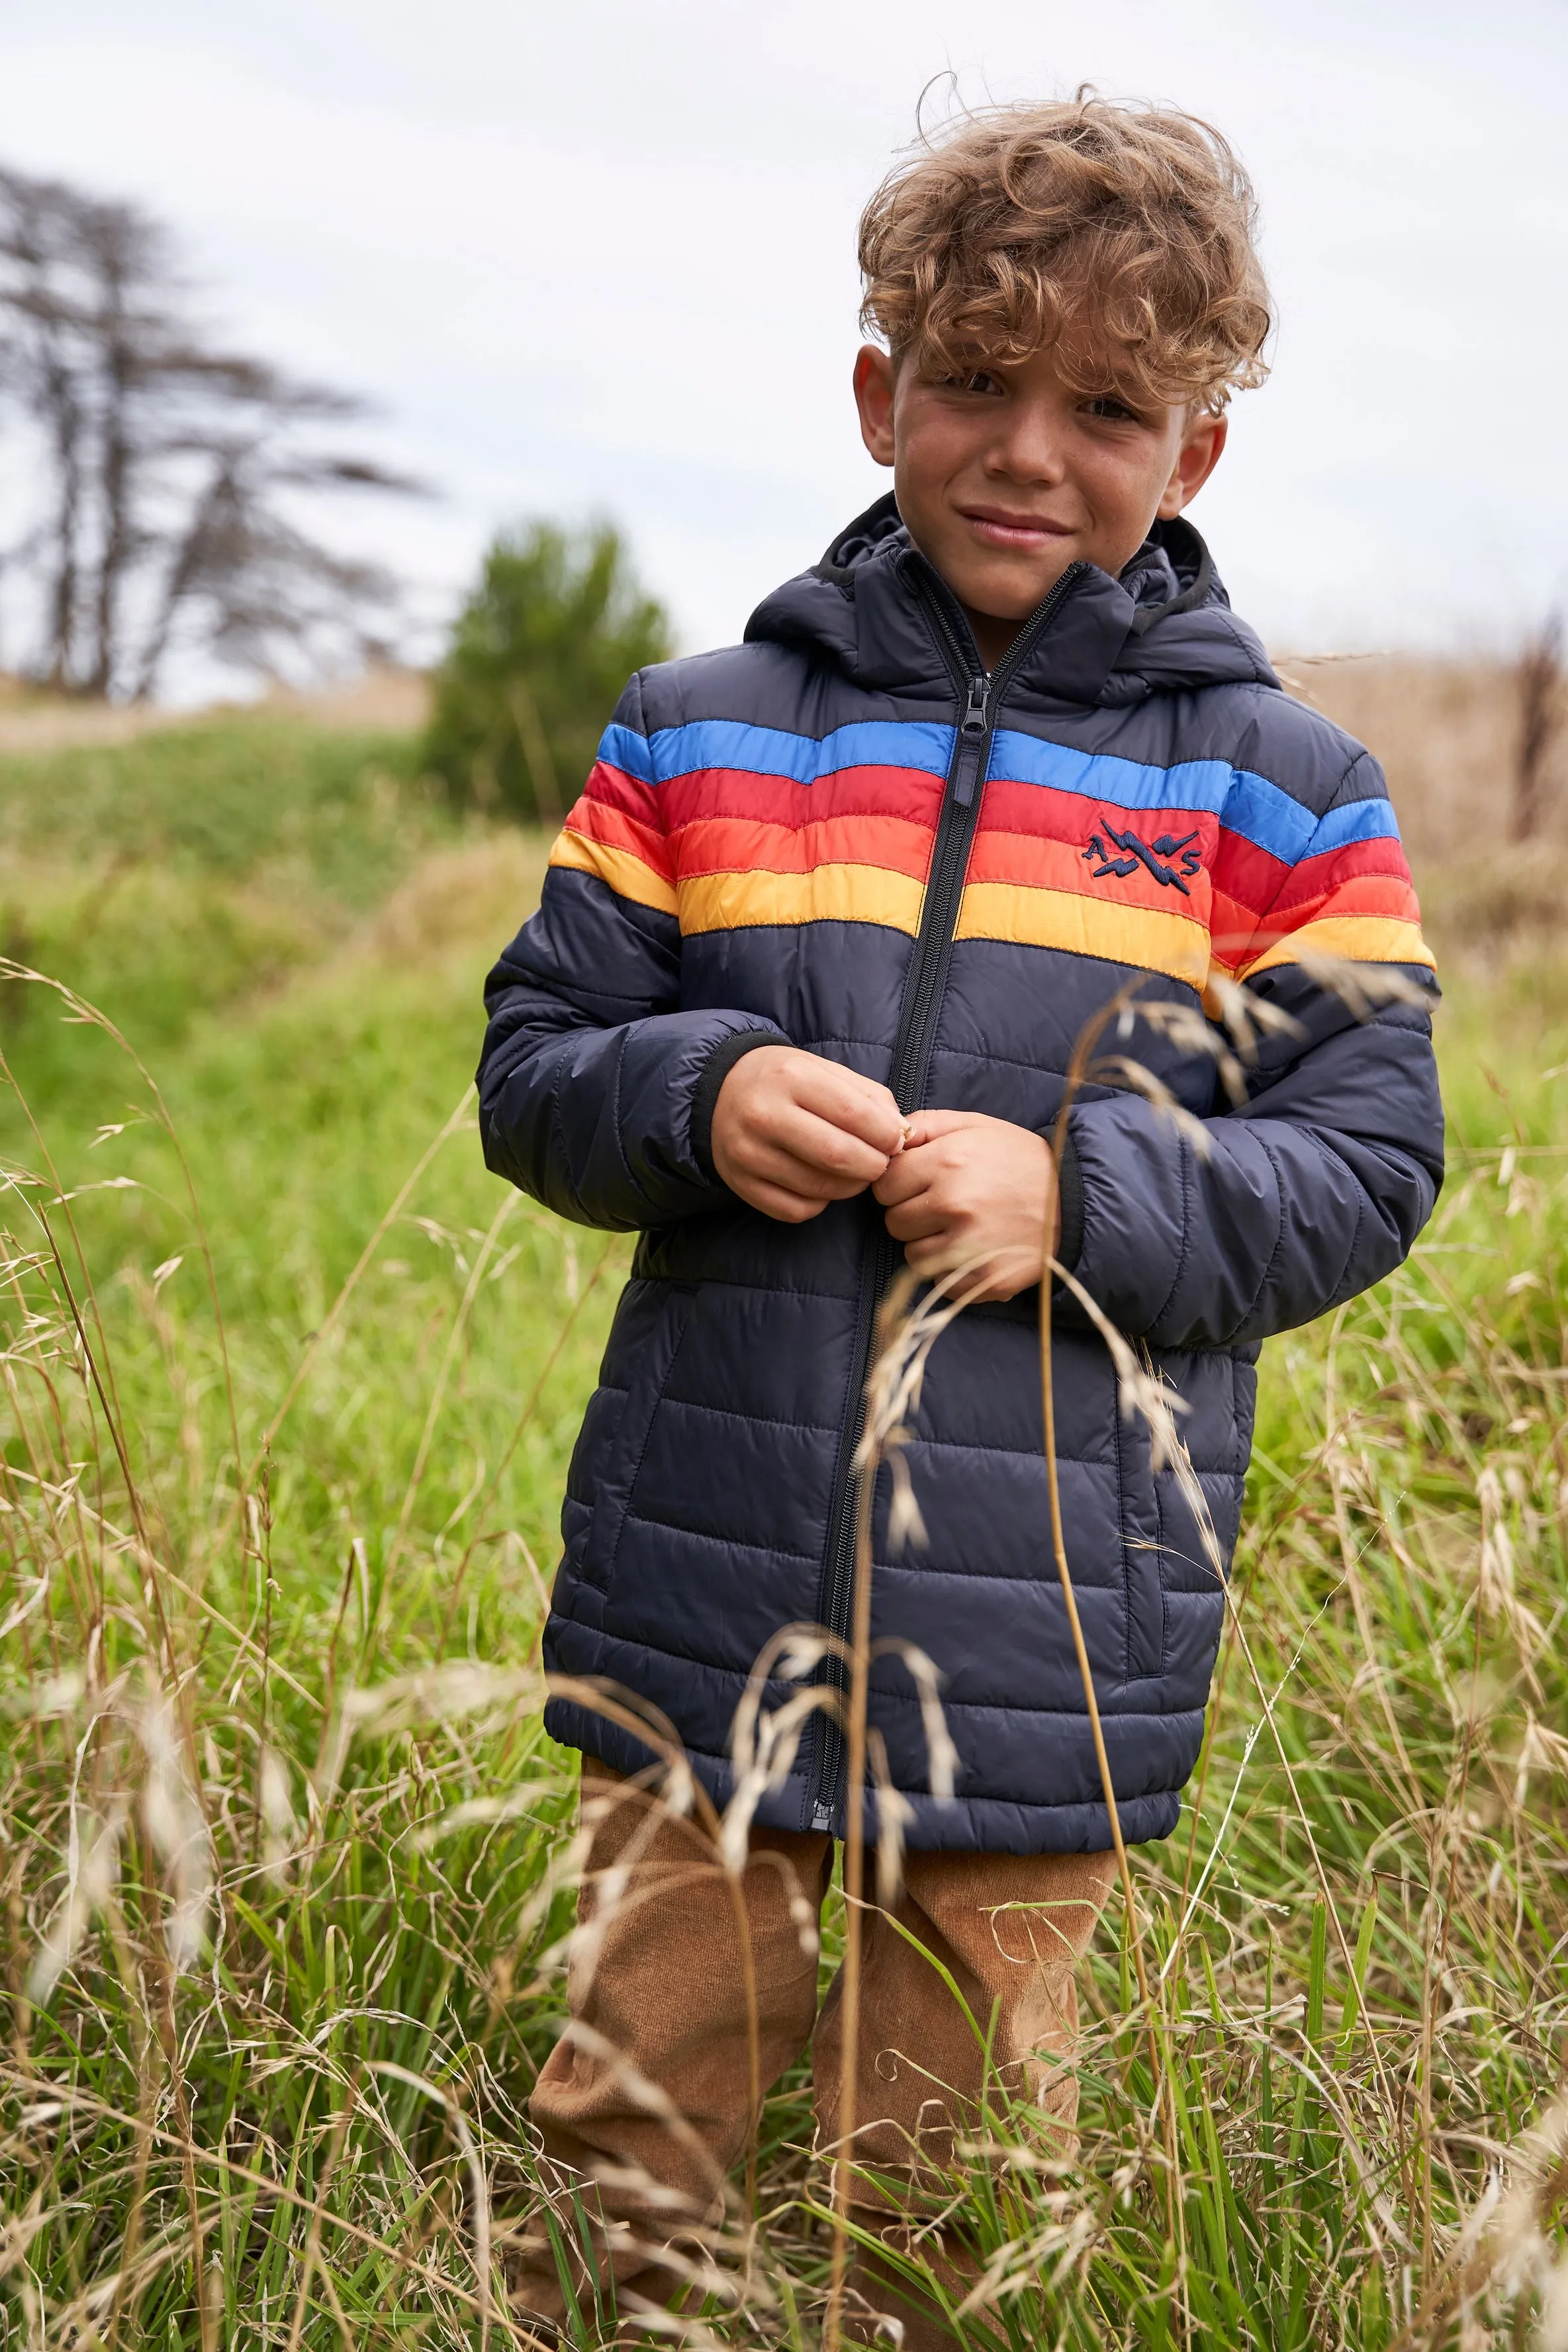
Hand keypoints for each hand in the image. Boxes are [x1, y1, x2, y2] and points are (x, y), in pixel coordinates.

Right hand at [711, 1046, 906, 1223]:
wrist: (722, 1090)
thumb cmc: (788, 1081)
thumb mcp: (827, 1071)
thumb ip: (870, 1099)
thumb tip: (902, 1136)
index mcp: (790, 1077)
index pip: (853, 1114)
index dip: (886, 1135)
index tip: (896, 1142)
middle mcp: (763, 1114)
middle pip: (837, 1156)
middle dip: (873, 1166)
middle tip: (881, 1164)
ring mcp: (747, 1152)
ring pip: (819, 1188)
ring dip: (851, 1187)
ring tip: (855, 1173)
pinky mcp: (740, 1183)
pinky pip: (795, 1210)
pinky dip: (820, 1203)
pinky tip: (822, 1185)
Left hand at [872, 1109, 1059, 1302]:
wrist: (1076, 1200)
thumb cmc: (1020, 1159)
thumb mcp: (977, 1125)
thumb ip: (927, 1124)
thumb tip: (888, 1138)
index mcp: (947, 1162)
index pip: (884, 1186)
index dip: (898, 1185)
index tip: (919, 1185)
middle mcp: (954, 1205)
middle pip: (894, 1222)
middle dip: (912, 1215)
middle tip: (944, 1207)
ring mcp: (968, 1247)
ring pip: (913, 1256)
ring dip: (929, 1245)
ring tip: (960, 1230)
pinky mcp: (984, 1279)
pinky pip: (940, 1283)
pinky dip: (951, 1272)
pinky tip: (974, 1251)